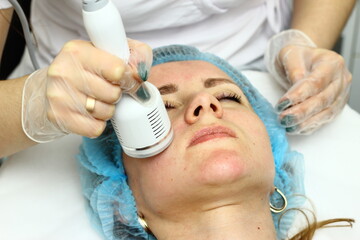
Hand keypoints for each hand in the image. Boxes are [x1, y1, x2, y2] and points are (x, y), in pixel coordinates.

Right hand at [22, 39, 152, 141]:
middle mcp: (64, 71)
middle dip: (116, 94)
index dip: (128, 78)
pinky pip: (95, 128)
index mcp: (78, 51)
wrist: (49, 90)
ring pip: (105, 112)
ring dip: (107, 110)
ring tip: (96, 100)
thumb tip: (141, 73)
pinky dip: (97, 124)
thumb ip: (134, 54)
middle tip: (106, 90)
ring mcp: (59, 96)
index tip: (126, 80)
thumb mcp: (108, 53)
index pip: (117, 70)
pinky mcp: (58, 117)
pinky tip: (89, 113)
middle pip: (113, 93)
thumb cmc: (84, 71)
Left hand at [275, 45, 351, 133]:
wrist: (305, 62)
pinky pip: (325, 119)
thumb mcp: (290, 55)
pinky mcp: (337, 106)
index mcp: (331, 63)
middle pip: (323, 100)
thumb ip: (294, 69)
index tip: (282, 103)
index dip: (299, 95)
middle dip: (302, 112)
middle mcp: (341, 79)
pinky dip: (310, 126)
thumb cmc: (297, 57)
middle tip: (283, 118)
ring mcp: (341, 94)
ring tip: (287, 125)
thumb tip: (295, 90)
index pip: (316, 82)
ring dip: (305, 122)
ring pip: (326, 113)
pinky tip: (296, 128)